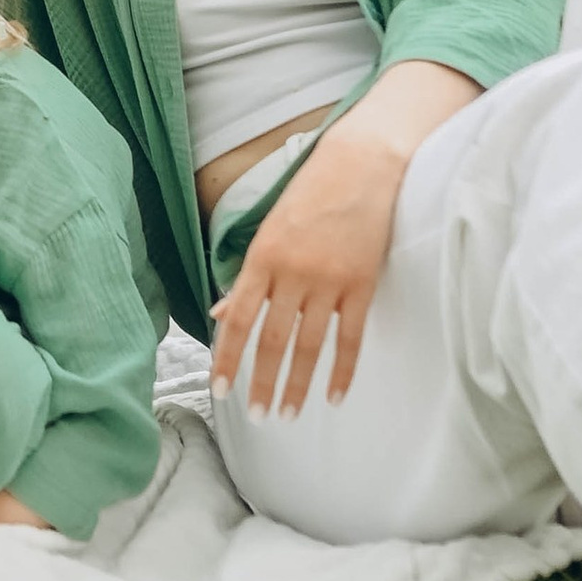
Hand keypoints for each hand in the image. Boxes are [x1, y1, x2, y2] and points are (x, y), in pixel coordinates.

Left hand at [210, 125, 406, 419]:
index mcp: (262, 257)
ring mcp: (330, 280)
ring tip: (289, 415)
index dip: (227, 357)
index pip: (238, 318)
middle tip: (257, 416)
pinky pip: (351, 337)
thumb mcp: (268, 229)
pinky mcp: (362, 284)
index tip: (221, 389)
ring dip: (298, 385)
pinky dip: (343, 370)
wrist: (361, 164)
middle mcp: (293, 273)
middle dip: (263, 383)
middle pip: (272, 340)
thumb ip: (248, 276)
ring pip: (309, 345)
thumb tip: (219, 312)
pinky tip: (334, 395)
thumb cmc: (310, 192)